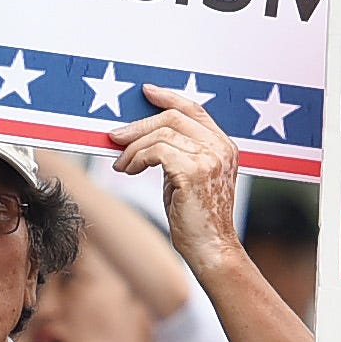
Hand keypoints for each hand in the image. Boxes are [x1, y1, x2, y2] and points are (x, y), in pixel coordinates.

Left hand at [116, 87, 244, 263]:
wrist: (211, 249)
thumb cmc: (198, 219)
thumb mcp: (190, 178)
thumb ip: (178, 154)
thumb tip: (144, 137)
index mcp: (224, 146)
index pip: (195, 109)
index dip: (168, 97)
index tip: (146, 92)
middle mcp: (221, 148)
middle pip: (173, 117)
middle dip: (139, 124)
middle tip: (115, 136)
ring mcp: (210, 158)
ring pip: (161, 134)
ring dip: (133, 147)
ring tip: (121, 164)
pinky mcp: (194, 172)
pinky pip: (156, 151)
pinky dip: (136, 158)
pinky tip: (128, 170)